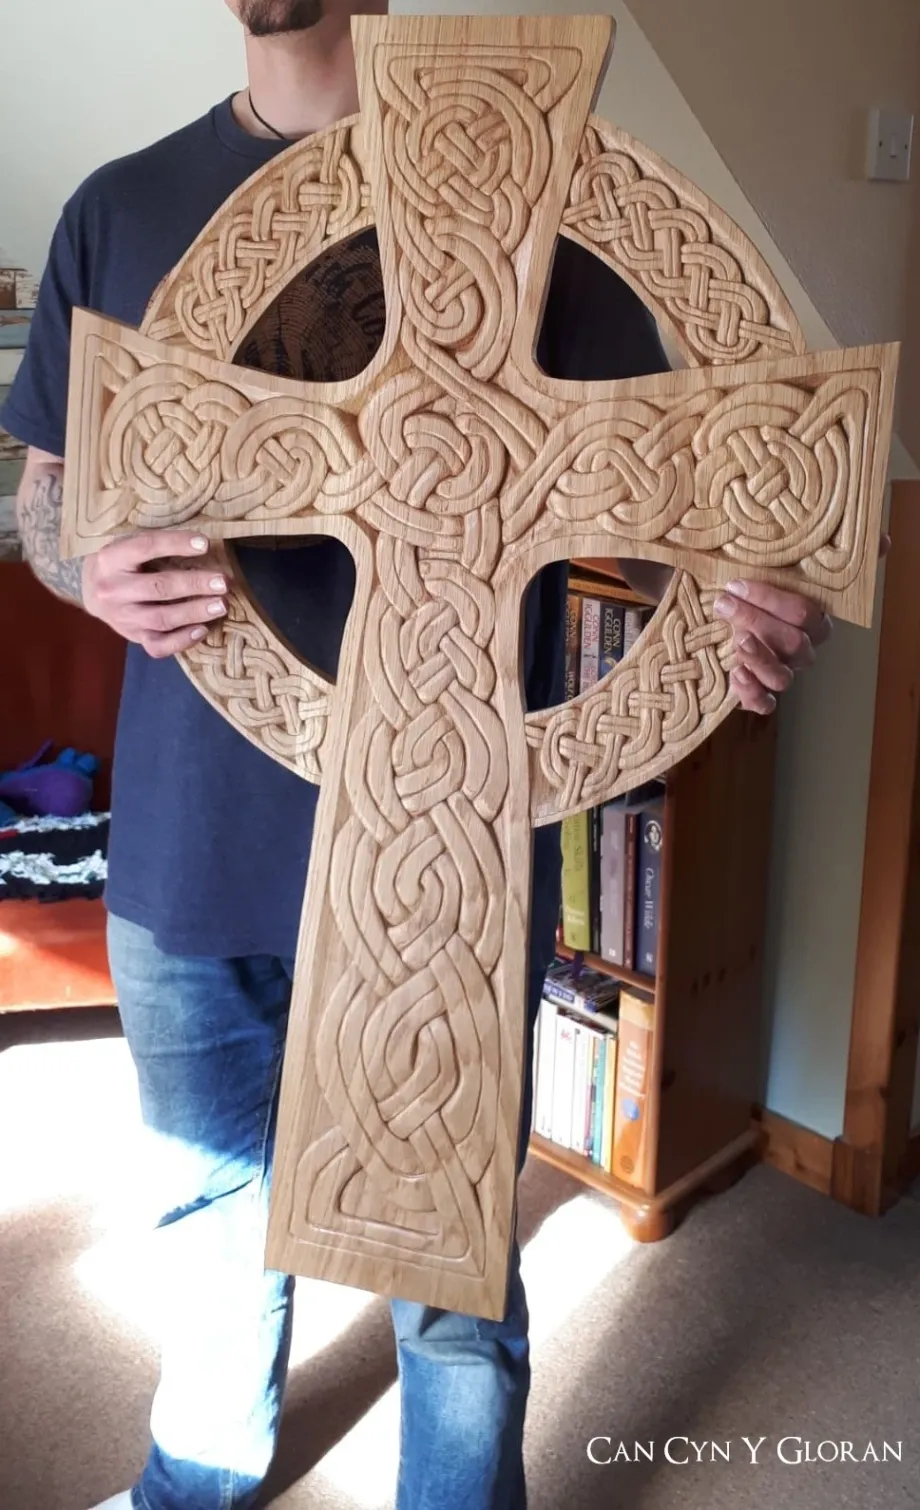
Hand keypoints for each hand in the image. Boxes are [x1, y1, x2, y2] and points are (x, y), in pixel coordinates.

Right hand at [82, 531, 228, 658]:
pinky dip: (181, 641)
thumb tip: (202, 542)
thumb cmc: (120, 562)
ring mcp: (122, 617)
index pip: (146, 547)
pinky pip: (158, 646)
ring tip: (220, 605)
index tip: (205, 544)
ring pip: (161, 619)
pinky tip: (202, 630)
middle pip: (158, 588)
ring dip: (194, 612)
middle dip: (194, 585)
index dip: (176, 544)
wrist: (90, 590)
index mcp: (111, 558)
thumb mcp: (126, 544)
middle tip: (222, 582)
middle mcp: (113, 589)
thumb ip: (155, 544)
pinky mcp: (133, 636)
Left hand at [713, 579, 831, 715]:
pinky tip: (736, 674)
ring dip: (759, 657)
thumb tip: (736, 562)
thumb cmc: (736, 603)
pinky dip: (752, 692)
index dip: (770, 598)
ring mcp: (782, 675)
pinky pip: (765, 704)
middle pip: (794, 642)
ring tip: (738, 641)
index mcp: (808, 622)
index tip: (735, 586)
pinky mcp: (761, 697)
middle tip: (725, 605)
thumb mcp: (745, 588)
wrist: (708, 636)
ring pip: (782, 676)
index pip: (803, 612)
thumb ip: (751, 580)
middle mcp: (800, 651)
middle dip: (758, 621)